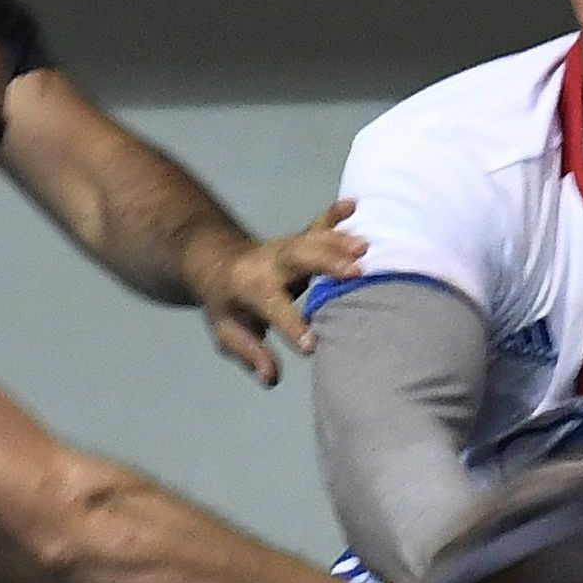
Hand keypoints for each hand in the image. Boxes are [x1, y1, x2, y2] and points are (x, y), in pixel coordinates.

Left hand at [189, 200, 366, 387]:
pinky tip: (353, 205)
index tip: (312, 345)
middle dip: (326, 263)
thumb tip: (271, 377)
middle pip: (297, 259)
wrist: (218, 263)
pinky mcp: (299, 240)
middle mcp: (269, 264)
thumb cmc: (228, 305)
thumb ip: (249, 352)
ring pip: (312, 240)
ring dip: (339, 242)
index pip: (272, 307)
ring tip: (365, 248)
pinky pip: (318, 224)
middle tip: (355, 273)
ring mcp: (285, 248)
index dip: (291, 325)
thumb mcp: (227, 332)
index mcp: (250, 288)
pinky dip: (335, 214)